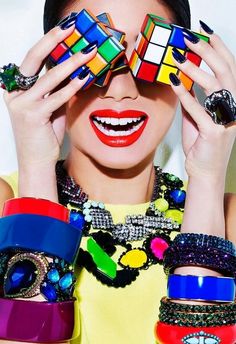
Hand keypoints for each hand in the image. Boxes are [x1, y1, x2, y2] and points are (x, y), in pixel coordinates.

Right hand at [3, 25, 96, 168]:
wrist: (37, 160)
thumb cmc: (44, 135)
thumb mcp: (51, 107)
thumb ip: (57, 89)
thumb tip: (75, 71)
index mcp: (16, 88)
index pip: (32, 60)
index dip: (48, 43)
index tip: (64, 31)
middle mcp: (15, 93)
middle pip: (33, 58)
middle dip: (52, 40)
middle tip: (71, 28)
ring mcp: (22, 104)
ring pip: (48, 77)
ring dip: (71, 63)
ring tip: (88, 53)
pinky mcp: (33, 115)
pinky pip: (56, 97)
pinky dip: (72, 87)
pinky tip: (84, 78)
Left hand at [171, 26, 235, 179]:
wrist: (205, 172)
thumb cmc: (201, 145)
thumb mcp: (196, 118)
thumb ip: (192, 99)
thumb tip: (180, 80)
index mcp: (232, 102)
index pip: (229, 68)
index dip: (218, 48)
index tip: (204, 32)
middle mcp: (234, 108)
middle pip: (225, 72)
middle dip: (207, 51)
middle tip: (188, 38)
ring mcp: (226, 120)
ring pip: (215, 86)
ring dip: (196, 69)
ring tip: (178, 57)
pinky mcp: (214, 133)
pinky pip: (198, 109)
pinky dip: (185, 94)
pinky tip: (173, 81)